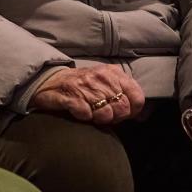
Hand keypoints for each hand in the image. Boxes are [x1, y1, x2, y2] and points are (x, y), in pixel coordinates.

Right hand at [30, 65, 146, 124]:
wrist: (49, 80)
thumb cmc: (82, 86)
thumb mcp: (106, 83)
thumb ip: (124, 94)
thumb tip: (142, 116)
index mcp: (113, 73)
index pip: (136, 97)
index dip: (132, 111)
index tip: (120, 113)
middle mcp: (100, 77)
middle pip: (122, 108)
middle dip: (115, 117)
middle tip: (102, 115)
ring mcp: (84, 86)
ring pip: (106, 114)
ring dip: (98, 119)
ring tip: (90, 113)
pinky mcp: (70, 96)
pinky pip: (86, 114)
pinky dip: (84, 117)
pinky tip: (79, 112)